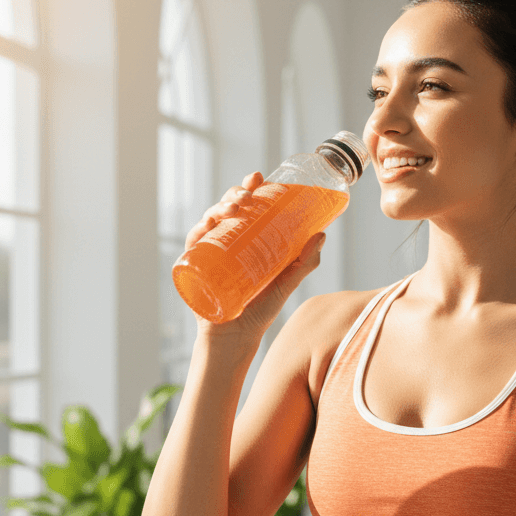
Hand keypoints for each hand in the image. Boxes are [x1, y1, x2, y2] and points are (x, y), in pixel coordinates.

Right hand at [184, 172, 326, 345]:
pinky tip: (207, 225)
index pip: (245, 207)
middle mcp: (224, 243)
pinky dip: (198, 232)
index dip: (248, 188)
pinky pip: (193, 246)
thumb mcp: (286, 283)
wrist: (237, 339)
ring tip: (234, 207)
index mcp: (244, 240)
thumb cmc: (259, 311)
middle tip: (248, 194)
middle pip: (225, 209)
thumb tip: (322, 234)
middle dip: (234, 194)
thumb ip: (304, 262)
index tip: (258, 177)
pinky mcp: (195, 270)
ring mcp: (209, 255)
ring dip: (218, 207)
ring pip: (208, 221)